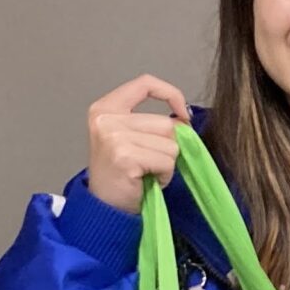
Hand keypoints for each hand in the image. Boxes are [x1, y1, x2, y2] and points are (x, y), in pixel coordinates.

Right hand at [83, 76, 191, 212]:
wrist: (103, 206)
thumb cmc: (121, 174)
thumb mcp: (129, 137)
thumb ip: (151, 122)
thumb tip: (185, 119)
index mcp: (106, 108)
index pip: (145, 83)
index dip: (171, 94)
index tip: (182, 113)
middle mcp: (106, 118)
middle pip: (166, 123)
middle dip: (168, 146)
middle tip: (149, 163)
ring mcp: (114, 136)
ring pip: (170, 144)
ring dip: (167, 163)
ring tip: (147, 172)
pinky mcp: (125, 156)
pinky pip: (167, 161)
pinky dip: (164, 175)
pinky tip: (147, 180)